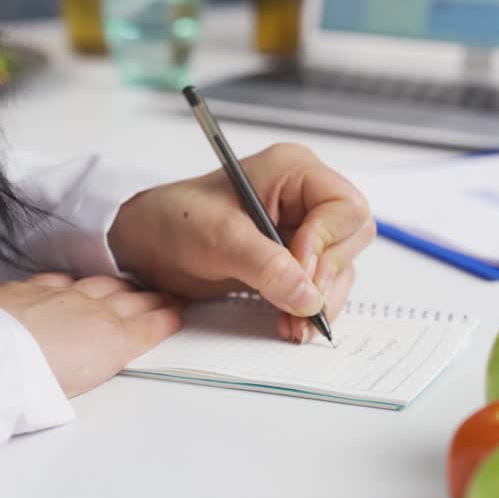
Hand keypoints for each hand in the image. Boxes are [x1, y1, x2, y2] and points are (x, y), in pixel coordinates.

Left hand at [0, 273, 181, 396]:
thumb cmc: (29, 378)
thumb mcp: (76, 391)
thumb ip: (93, 372)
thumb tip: (95, 371)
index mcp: (112, 341)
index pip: (149, 326)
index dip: (166, 318)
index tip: (176, 313)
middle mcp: (92, 311)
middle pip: (131, 301)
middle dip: (151, 298)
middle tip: (163, 297)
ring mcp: (61, 295)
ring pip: (100, 284)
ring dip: (117, 286)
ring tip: (127, 287)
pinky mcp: (31, 288)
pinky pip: (61, 279)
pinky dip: (74, 282)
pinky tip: (73, 283)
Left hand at [108, 143, 375, 342]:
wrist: (147, 244)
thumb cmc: (175, 221)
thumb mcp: (217, 238)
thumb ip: (265, 264)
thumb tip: (308, 295)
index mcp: (293, 171)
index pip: (343, 206)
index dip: (326, 243)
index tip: (298, 272)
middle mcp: (306, 197)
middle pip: (351, 238)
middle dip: (327, 277)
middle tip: (300, 308)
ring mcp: (303, 229)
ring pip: (341, 266)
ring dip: (321, 300)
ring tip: (293, 326)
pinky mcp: (295, 259)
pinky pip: (321, 285)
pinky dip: (310, 308)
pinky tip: (290, 324)